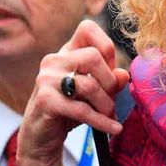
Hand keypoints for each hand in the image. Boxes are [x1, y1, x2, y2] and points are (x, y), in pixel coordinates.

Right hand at [18, 19, 129, 165]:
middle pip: (93, 56)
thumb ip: (110, 80)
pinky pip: (81, 109)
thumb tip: (124, 75)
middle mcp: (54, 60)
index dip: (106, 45)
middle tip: (112, 99)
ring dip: (107, 105)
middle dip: (110, 81)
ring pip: (89, 85)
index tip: (111, 67)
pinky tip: (114, 128)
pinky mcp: (45, 101)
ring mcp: (47, 79)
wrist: (41, 137)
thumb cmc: (70, 109)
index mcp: (66, 51)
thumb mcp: (94, 92)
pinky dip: (102, 121)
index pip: (87, 28)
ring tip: (110, 115)